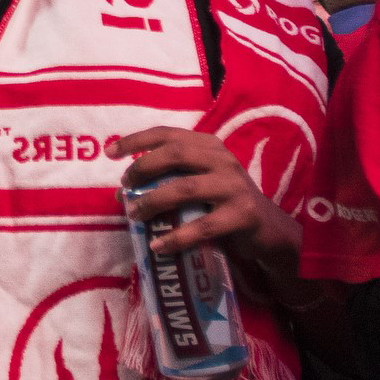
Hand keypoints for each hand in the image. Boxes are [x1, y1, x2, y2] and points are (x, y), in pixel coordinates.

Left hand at [119, 127, 299, 287]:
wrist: (270, 230)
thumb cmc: (224, 203)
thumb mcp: (200, 183)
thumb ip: (169, 180)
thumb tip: (122, 193)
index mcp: (210, 146)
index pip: (169, 134)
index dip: (137, 140)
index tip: (110, 152)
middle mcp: (223, 160)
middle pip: (175, 154)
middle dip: (143, 168)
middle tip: (124, 188)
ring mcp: (234, 187)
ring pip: (184, 188)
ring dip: (153, 202)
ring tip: (134, 216)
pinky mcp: (242, 215)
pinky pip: (202, 227)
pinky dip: (176, 237)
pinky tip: (157, 245)